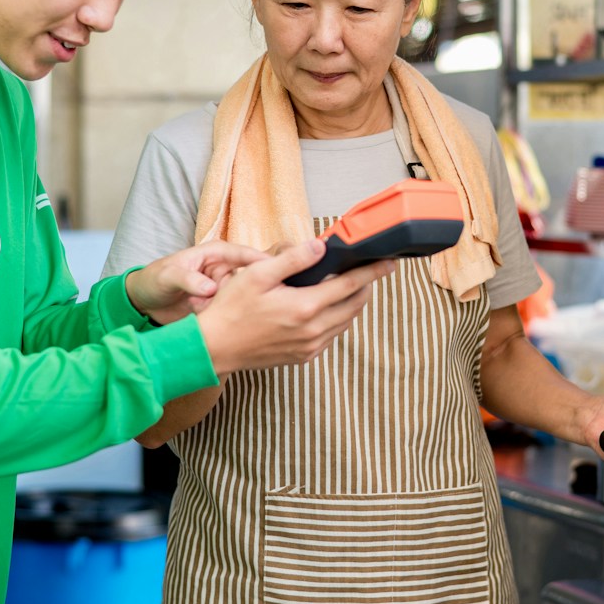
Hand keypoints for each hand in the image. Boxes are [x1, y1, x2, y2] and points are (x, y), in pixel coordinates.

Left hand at [125, 241, 269, 325]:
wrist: (144, 305)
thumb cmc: (154, 280)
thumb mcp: (168, 276)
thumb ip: (188, 279)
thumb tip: (209, 288)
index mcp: (214, 254)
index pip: (244, 254)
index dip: (263, 262)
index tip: (279, 272)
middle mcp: (224, 270)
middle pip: (254, 276)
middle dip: (267, 287)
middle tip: (281, 300)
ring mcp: (224, 291)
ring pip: (248, 298)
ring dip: (256, 307)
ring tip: (268, 320)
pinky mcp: (221, 308)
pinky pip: (237, 313)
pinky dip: (243, 320)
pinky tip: (251, 330)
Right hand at [197, 238, 393, 375]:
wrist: (214, 348)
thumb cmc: (231, 309)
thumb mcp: (258, 275)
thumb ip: (293, 260)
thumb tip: (321, 246)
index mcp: (305, 307)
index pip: (351, 286)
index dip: (372, 272)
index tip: (389, 263)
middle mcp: (313, 330)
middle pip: (355, 305)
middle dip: (365, 286)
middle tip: (367, 269)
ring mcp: (310, 346)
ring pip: (345, 321)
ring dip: (351, 303)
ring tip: (347, 285)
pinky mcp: (304, 356)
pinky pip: (331, 335)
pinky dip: (337, 319)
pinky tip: (325, 307)